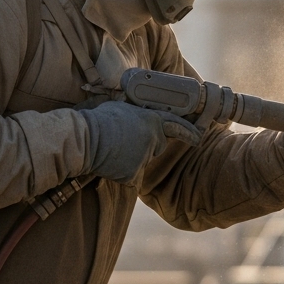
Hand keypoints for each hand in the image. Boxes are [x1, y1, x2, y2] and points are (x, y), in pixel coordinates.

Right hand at [80, 100, 201, 184]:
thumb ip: (137, 113)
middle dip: (146, 145)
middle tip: (124, 140)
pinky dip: (122, 172)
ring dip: (131, 158)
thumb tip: (138, 112)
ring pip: (143, 161)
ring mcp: (144, 158)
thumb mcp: (121, 107)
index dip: (189, 131)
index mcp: (152, 120)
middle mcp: (153, 139)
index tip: (199, 136)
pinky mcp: (134, 175)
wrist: (84, 139)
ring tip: (112, 149)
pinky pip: (131, 176)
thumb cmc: (98, 120)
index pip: (176, 125)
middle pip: (157, 146)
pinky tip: (110, 163)